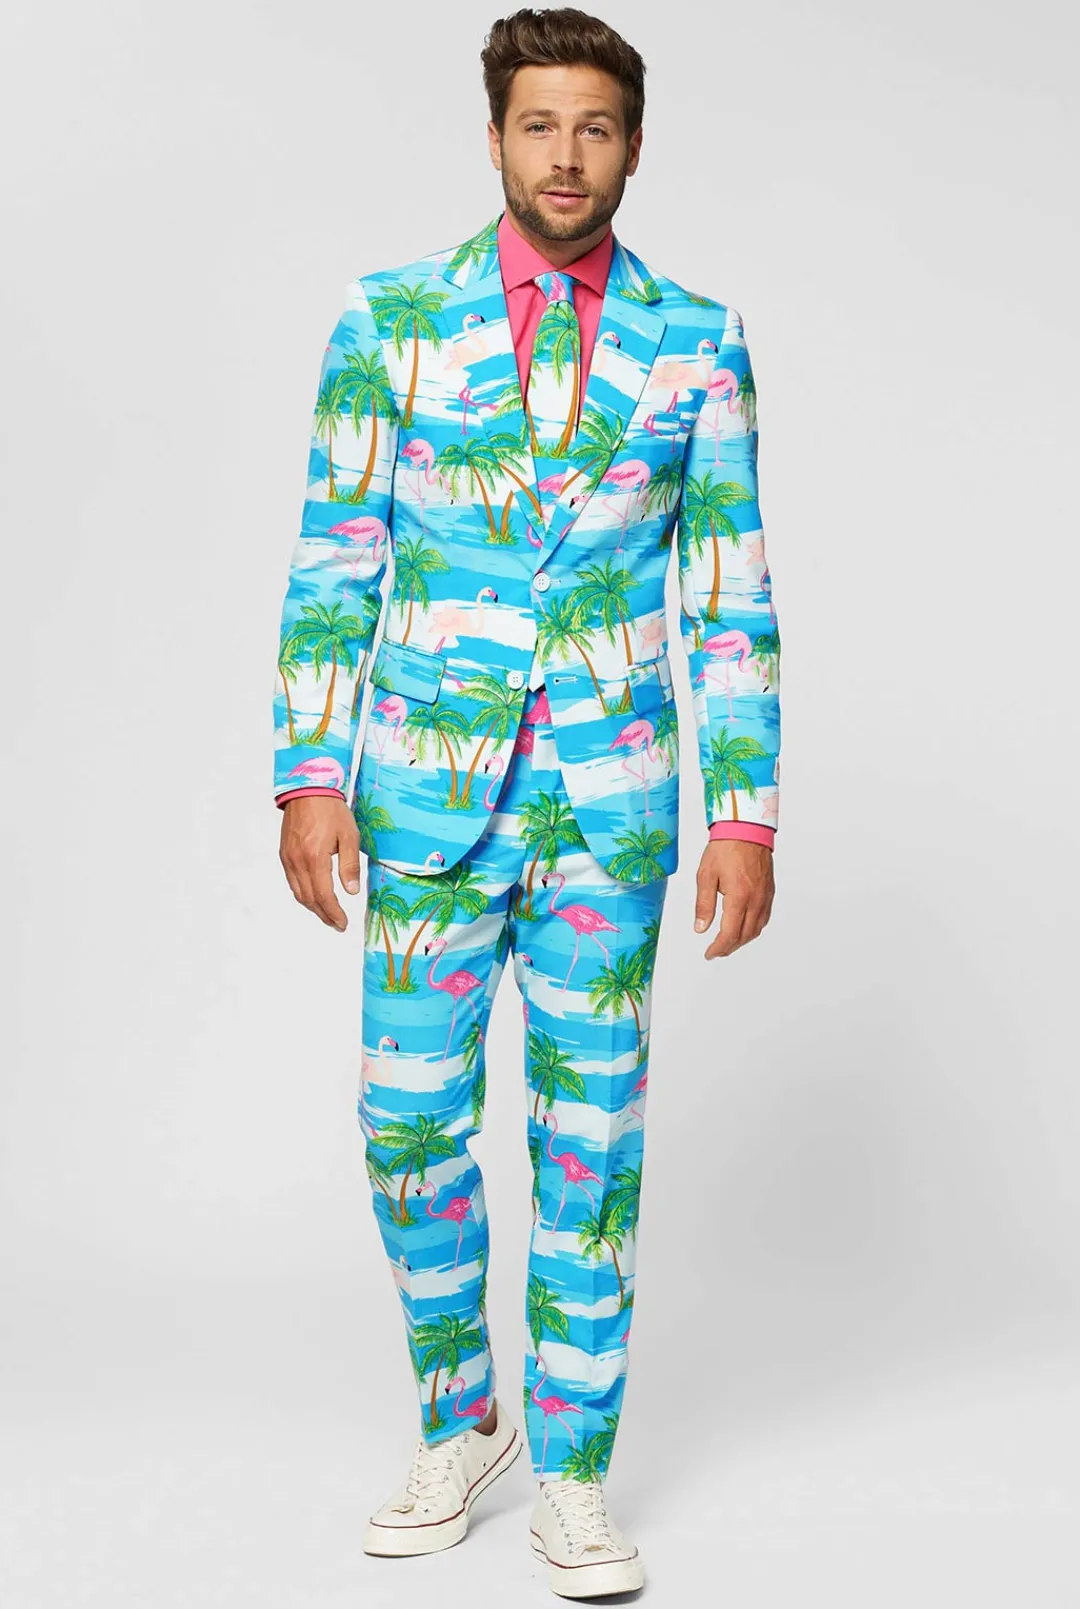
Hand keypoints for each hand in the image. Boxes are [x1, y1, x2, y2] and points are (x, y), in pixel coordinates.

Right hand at [279, 795, 361, 930]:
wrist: (308, 789)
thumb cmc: (332, 810)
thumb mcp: (349, 836)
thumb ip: (350, 865)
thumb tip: (351, 892)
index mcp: (315, 858)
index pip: (323, 896)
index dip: (334, 913)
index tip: (343, 923)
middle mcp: (297, 861)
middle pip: (309, 899)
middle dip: (324, 915)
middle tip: (337, 924)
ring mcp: (288, 858)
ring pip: (298, 892)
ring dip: (313, 907)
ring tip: (328, 915)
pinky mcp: (284, 853)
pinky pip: (292, 881)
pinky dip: (303, 894)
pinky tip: (314, 896)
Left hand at [694, 840, 774, 958]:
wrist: (746, 829)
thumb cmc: (725, 848)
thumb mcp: (706, 876)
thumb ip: (703, 905)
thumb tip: (700, 929)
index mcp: (739, 897)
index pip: (729, 934)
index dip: (718, 948)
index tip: (709, 954)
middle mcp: (756, 900)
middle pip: (744, 936)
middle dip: (729, 948)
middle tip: (715, 951)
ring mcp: (765, 897)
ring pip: (756, 929)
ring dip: (742, 940)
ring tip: (727, 943)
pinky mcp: (769, 892)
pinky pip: (764, 918)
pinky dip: (753, 929)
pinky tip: (743, 928)